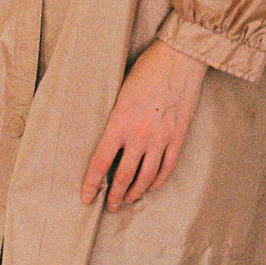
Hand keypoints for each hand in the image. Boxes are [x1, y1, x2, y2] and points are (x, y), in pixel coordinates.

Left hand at [81, 40, 206, 211]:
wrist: (178, 58)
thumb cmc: (146, 69)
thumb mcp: (120, 92)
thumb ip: (115, 118)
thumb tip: (108, 138)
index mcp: (119, 122)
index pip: (100, 162)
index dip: (92, 184)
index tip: (86, 197)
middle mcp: (139, 135)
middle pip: (124, 176)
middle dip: (115, 195)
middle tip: (110, 206)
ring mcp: (161, 138)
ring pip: (146, 177)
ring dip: (135, 193)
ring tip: (129, 200)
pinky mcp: (178, 136)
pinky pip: (167, 167)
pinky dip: (157, 181)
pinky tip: (151, 186)